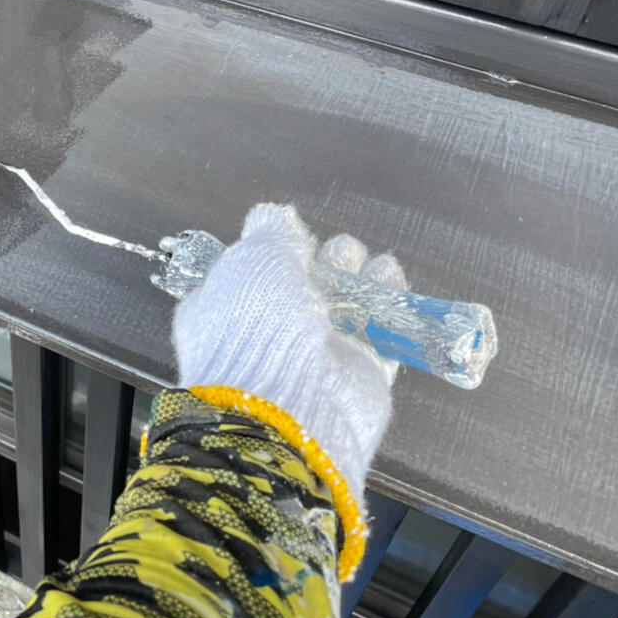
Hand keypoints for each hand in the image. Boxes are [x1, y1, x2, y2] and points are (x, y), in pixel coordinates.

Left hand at [171, 204, 403, 503]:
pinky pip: (375, 335)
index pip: (249, 276)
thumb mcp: (253, 259)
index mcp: (223, 308)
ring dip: (359, 282)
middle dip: (323, 265)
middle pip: (301, 291)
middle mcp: (266, 334)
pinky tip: (394, 278)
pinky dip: (388, 306)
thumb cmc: (254, 322)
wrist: (286, 403)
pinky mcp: (355, 376)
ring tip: (374, 260)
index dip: (273, 254)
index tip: (296, 236)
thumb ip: (271, 233)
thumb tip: (277, 215)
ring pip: (341, 311)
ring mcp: (312, 357)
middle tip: (344, 247)